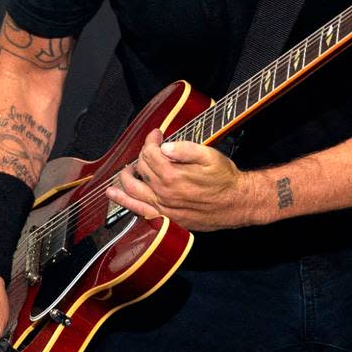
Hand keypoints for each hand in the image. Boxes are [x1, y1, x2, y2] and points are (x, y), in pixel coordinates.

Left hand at [106, 129, 263, 230]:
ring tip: (125, 169)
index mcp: (173, 175)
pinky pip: (138, 210)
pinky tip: (114, 195)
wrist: (237, 203)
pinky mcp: (166, 217)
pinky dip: (123, 201)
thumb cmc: (225, 180)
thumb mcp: (210, 156)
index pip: (150, 153)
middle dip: (143, 154)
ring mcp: (163, 206)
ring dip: (125, 177)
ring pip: (133, 189)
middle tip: (152, 148)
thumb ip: (185, 149)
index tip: (157, 134)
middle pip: (141, 168)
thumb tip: (165, 146)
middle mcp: (164, 192)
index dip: (151, 140)